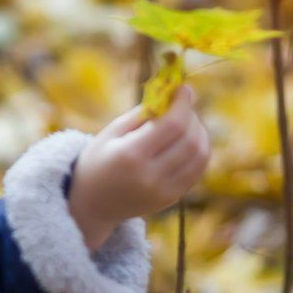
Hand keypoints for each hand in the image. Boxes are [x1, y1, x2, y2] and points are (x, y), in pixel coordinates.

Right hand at [67, 85, 210, 250]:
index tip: (184, 88)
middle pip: (190, 139)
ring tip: (186, 122)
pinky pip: (197, 170)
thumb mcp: (111, 132)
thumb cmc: (97, 160)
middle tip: (183, 105)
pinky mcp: (171, 198)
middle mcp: (150, 176)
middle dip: (192, 116)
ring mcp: (164, 191)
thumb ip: (142, 113)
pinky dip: (198, 150)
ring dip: (200, 133)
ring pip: (200, 155)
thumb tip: (172, 94)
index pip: (172, 125)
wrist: (92, 204)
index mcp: (131, 155)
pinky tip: (187, 140)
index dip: (184, 103)